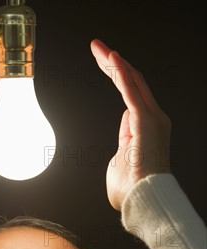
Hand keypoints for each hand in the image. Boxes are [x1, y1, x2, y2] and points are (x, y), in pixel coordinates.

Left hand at [90, 39, 170, 210]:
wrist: (143, 201)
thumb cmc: (130, 189)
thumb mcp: (120, 160)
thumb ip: (123, 143)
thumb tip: (125, 131)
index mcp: (144, 127)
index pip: (130, 93)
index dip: (116, 75)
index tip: (103, 62)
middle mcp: (152, 118)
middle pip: (132, 82)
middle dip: (114, 63)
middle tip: (97, 47)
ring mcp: (151, 118)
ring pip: (132, 81)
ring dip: (114, 62)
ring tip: (99, 47)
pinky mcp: (146, 121)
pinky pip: (132, 92)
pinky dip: (121, 74)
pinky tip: (112, 58)